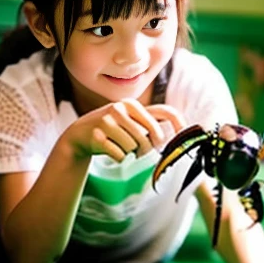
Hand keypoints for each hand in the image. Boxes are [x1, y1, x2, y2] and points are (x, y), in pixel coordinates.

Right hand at [61, 99, 185, 161]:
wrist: (79, 135)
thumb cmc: (113, 130)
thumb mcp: (131, 120)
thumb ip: (151, 122)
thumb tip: (180, 132)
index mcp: (133, 104)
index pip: (165, 112)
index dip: (179, 124)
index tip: (184, 137)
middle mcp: (120, 108)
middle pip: (150, 137)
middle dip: (147, 148)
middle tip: (139, 151)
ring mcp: (107, 121)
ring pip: (134, 147)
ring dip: (131, 153)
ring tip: (122, 148)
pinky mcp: (97, 136)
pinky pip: (120, 155)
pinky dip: (119, 158)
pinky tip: (111, 151)